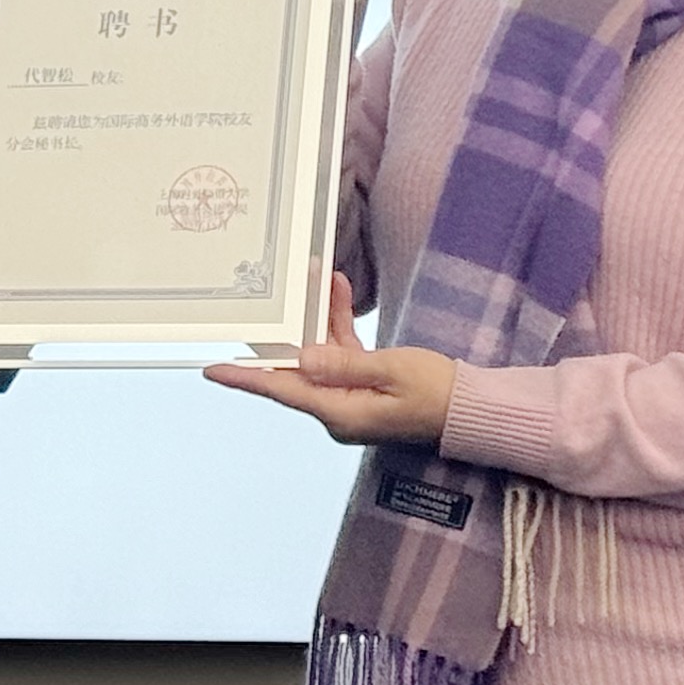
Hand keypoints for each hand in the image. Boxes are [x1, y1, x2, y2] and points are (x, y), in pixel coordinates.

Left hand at [204, 273, 454, 447]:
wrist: (473, 410)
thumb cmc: (437, 393)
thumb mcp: (391, 371)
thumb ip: (344, 363)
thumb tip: (301, 359)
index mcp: (339, 411)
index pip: (281, 390)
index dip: (246, 377)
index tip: (211, 370)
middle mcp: (337, 407)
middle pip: (297, 364)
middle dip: (285, 325)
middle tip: (266, 292)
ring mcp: (350, 396)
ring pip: (319, 351)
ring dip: (317, 314)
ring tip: (312, 273)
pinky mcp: (365, 384)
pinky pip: (341, 351)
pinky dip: (339, 322)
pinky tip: (339, 288)